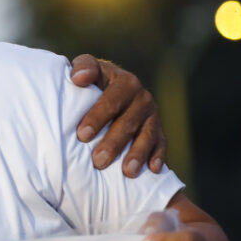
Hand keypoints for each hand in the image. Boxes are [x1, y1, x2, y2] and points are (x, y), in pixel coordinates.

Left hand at [70, 54, 165, 176]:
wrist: (112, 87)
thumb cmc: (93, 81)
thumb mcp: (88, 68)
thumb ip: (83, 67)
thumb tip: (79, 78)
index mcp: (125, 81)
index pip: (110, 101)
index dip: (97, 117)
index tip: (82, 135)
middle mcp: (142, 97)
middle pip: (127, 123)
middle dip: (113, 143)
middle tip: (97, 161)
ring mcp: (152, 115)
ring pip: (146, 136)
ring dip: (137, 154)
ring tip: (127, 172)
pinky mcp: (159, 130)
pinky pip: (161, 144)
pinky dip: (158, 156)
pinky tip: (153, 170)